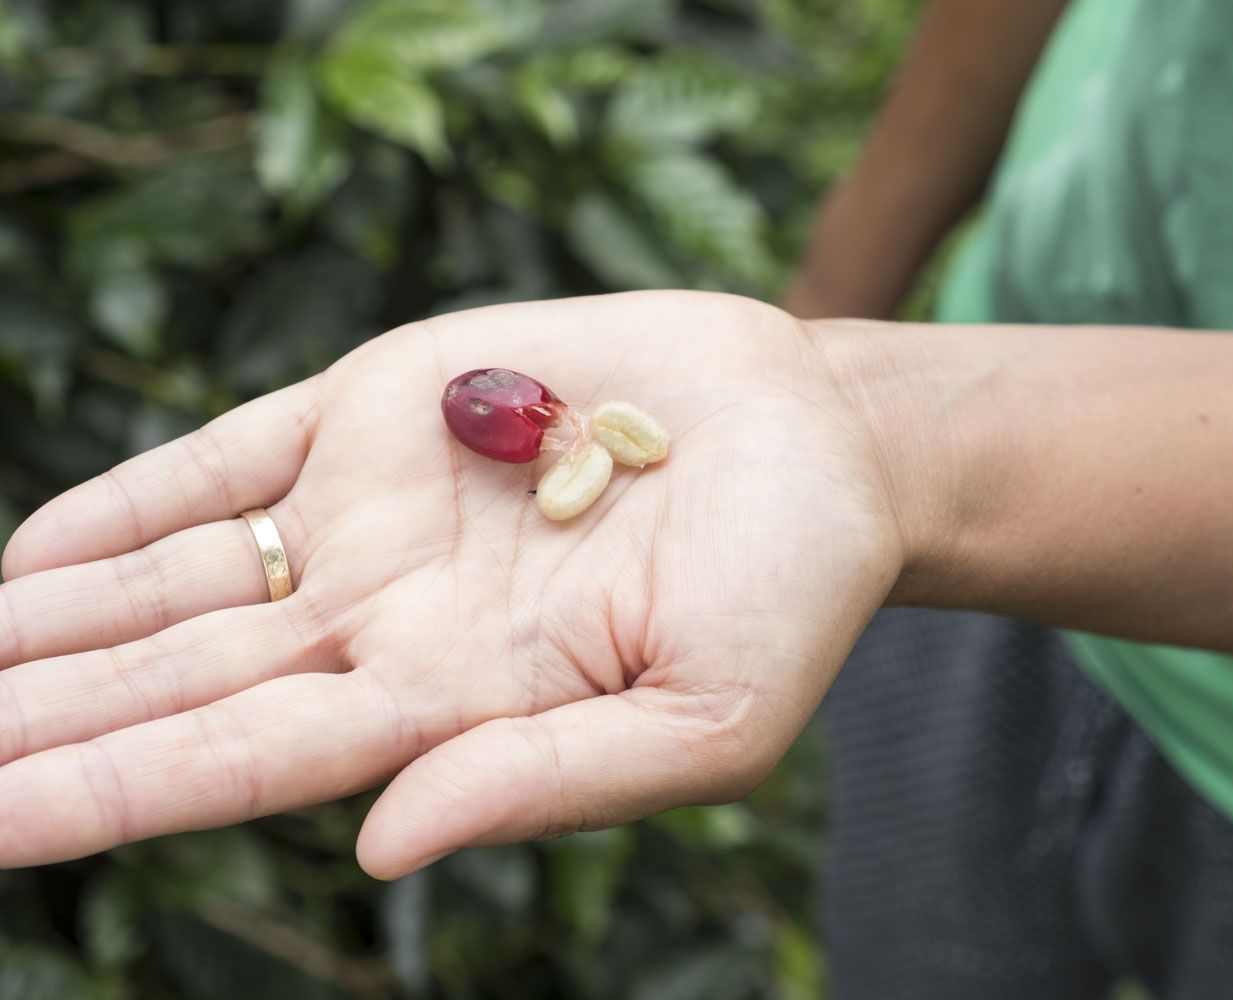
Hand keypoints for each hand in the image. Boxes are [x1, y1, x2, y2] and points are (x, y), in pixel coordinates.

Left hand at [0, 291, 901, 877]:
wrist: (820, 439)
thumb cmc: (791, 595)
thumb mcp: (705, 722)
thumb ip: (548, 785)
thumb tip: (377, 847)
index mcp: (454, 708)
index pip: (244, 763)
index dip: (108, 792)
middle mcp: (388, 621)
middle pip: (176, 682)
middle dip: (38, 718)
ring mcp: (373, 515)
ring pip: (175, 584)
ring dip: (48, 630)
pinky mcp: (380, 410)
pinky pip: (221, 463)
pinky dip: (124, 507)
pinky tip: (28, 559)